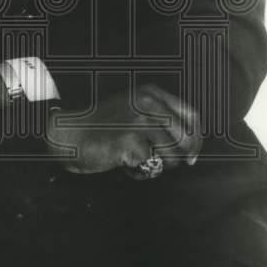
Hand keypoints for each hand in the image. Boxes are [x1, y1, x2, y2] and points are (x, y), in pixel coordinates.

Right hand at [47, 84, 202, 179]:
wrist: (70, 134)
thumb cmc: (103, 128)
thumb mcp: (134, 111)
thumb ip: (160, 120)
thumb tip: (191, 148)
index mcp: (151, 94)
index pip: (191, 116)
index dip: (196, 139)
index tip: (192, 156)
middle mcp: (148, 103)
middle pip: (185, 138)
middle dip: (180, 158)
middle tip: (165, 165)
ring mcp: (139, 121)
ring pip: (171, 156)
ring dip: (158, 167)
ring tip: (138, 162)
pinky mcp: (130, 140)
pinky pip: (151, 167)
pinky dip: (140, 172)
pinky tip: (126, 165)